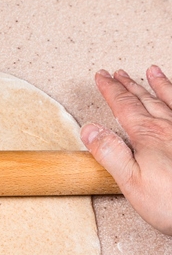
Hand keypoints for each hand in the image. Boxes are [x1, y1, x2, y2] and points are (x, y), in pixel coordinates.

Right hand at [81, 65, 171, 234]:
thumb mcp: (131, 181)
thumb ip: (109, 153)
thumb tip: (89, 129)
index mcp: (148, 136)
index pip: (124, 106)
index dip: (110, 90)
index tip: (101, 77)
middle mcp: (169, 128)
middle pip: (145, 100)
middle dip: (129, 85)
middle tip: (117, 74)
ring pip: (170, 101)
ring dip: (159, 86)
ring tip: (152, 72)